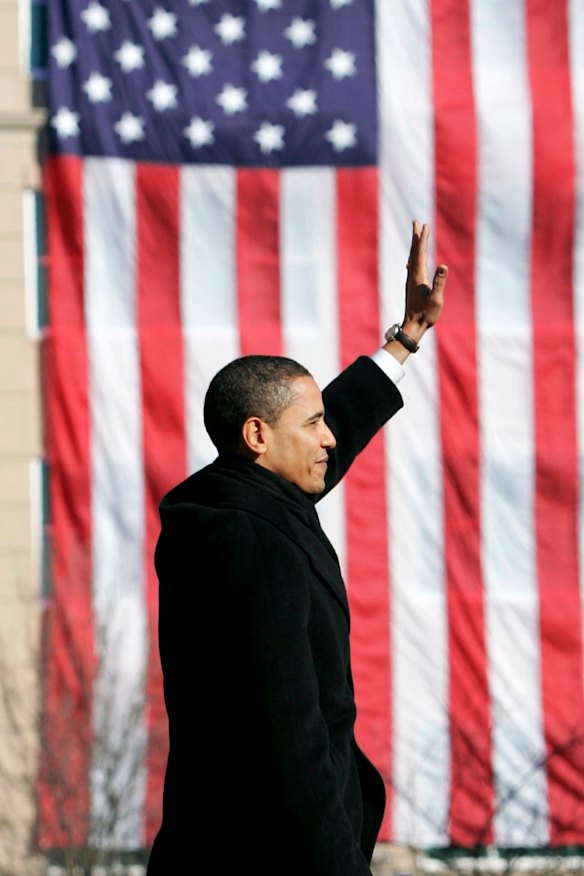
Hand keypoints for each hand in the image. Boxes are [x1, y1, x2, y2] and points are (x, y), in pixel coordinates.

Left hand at [402, 220, 446, 335]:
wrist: (412, 327)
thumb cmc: (426, 315)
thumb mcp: (436, 299)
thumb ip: (439, 282)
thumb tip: (443, 266)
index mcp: (418, 277)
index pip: (421, 253)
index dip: (423, 239)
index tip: (425, 225)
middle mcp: (412, 276)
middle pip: (414, 252)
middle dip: (416, 237)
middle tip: (416, 222)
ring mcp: (411, 281)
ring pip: (412, 259)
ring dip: (415, 246)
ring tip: (416, 236)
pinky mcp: (412, 287)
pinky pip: (412, 267)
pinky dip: (414, 257)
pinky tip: (413, 260)